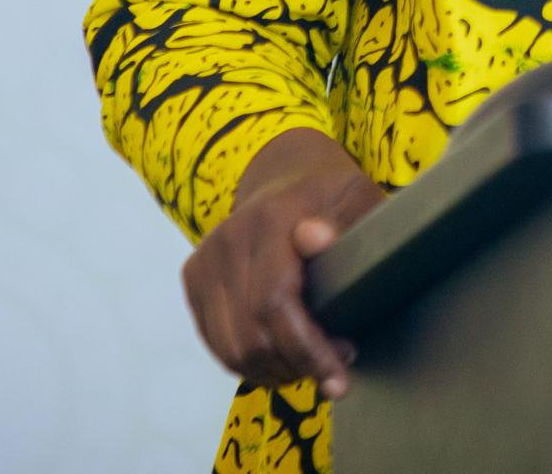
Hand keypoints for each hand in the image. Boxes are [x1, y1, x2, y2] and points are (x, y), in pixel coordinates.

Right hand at [182, 126, 383, 399]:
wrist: (287, 177)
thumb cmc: (333, 196)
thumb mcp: (358, 198)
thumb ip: (345, 222)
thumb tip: (314, 238)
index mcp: (271, 219)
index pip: (274, 303)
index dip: (306, 348)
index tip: (339, 375)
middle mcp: (228, 238)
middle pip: (250, 335)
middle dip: (294, 365)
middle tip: (333, 366)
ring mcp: (205, 259)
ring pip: (230, 348)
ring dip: (271, 371)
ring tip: (309, 364)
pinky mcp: (193, 277)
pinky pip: (215, 342)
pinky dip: (248, 363)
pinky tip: (282, 358)